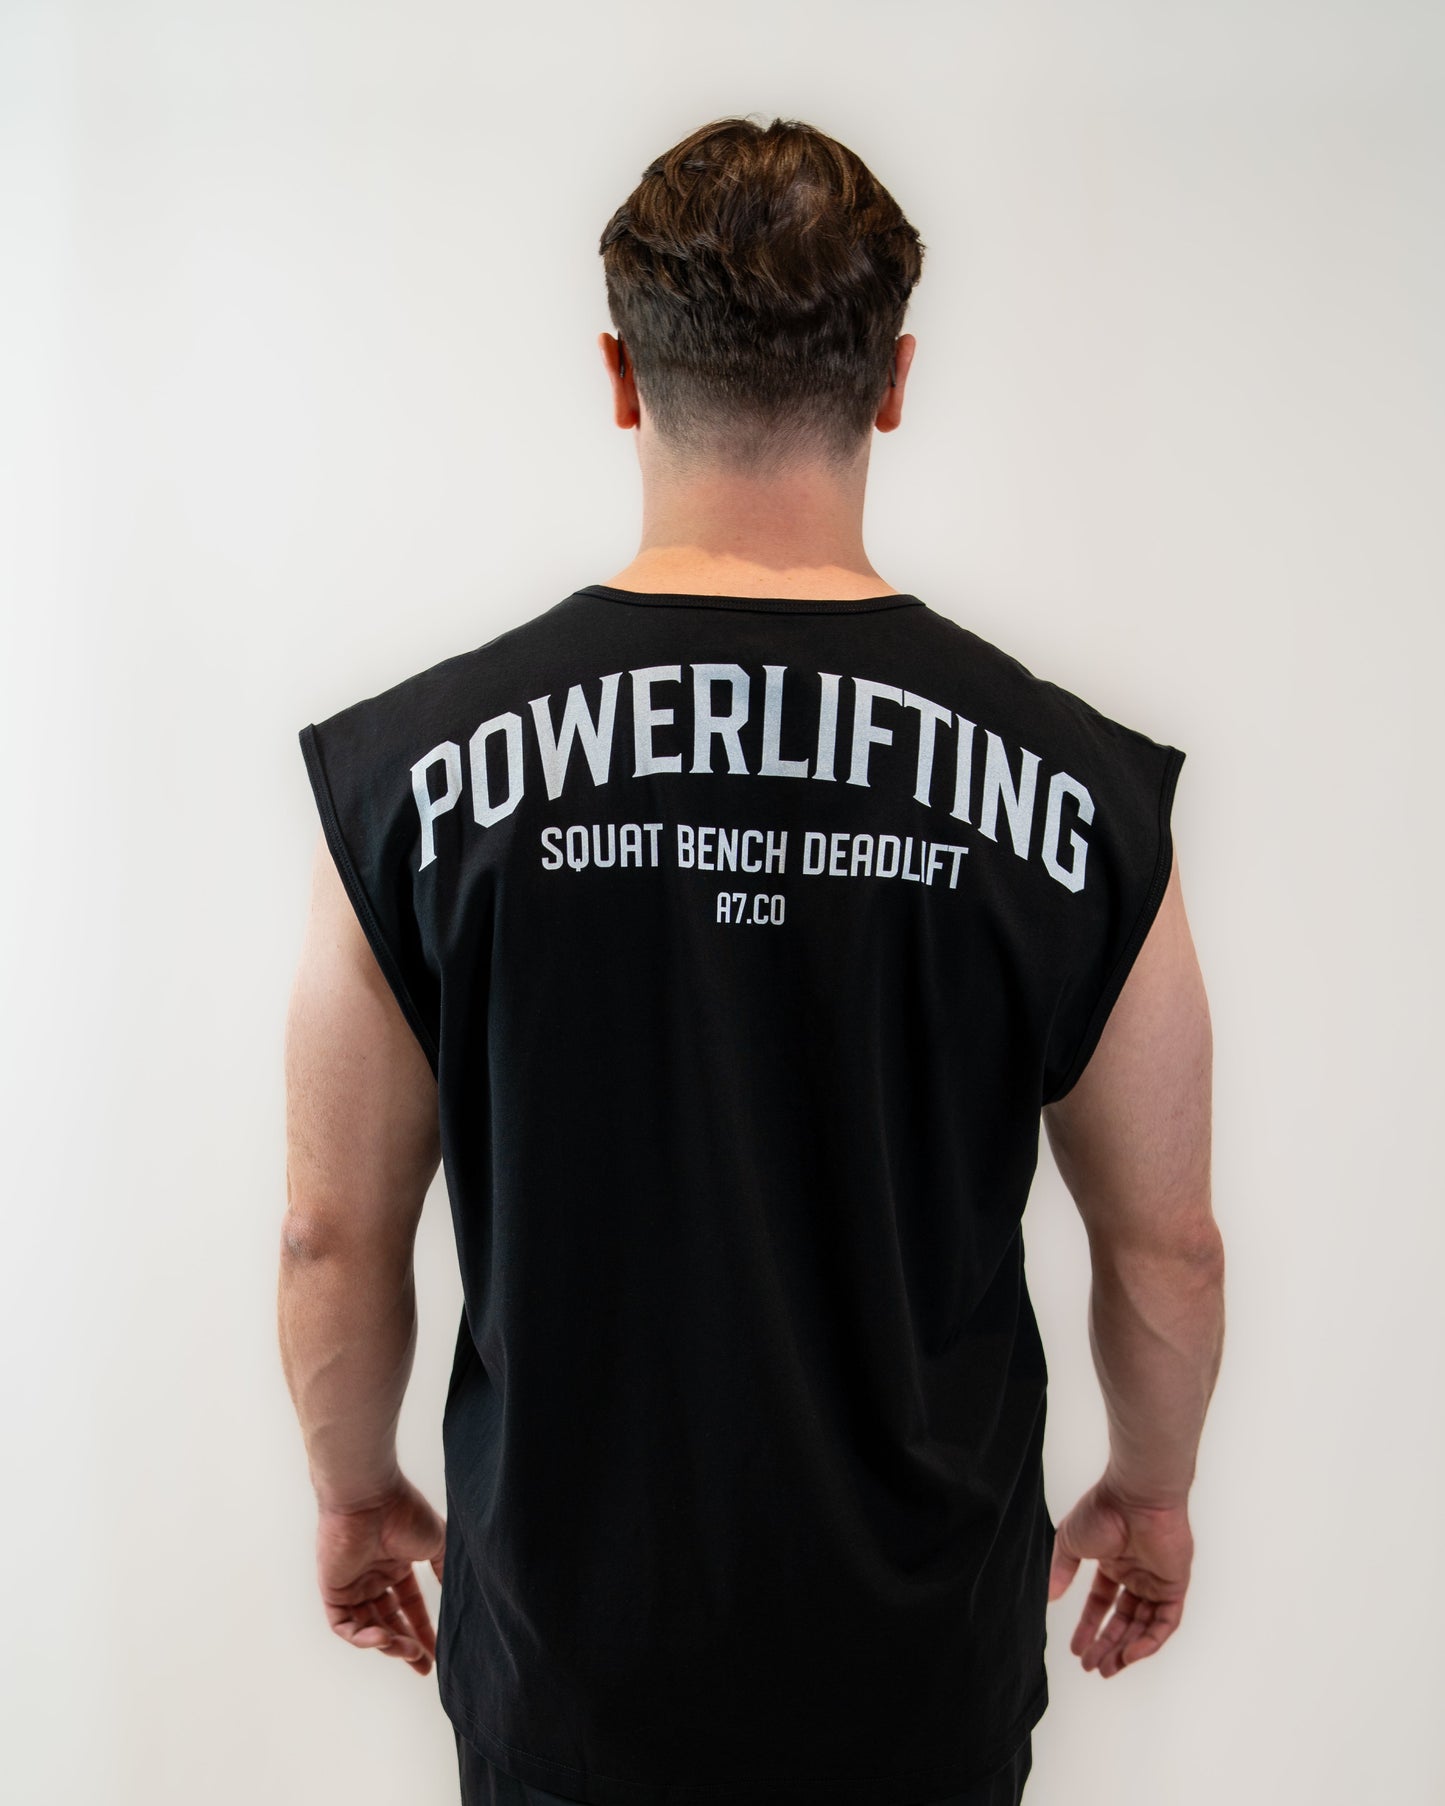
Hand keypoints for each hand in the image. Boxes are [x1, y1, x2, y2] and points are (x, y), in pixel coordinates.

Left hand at [316, 1473, 445, 1676]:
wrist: (370, 1498)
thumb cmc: (404, 1512)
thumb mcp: (437, 1543)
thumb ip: (445, 1570)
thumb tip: (458, 1596)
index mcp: (396, 1564)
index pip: (409, 1605)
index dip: (422, 1629)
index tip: (437, 1652)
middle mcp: (373, 1576)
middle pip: (389, 1621)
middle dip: (407, 1645)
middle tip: (424, 1665)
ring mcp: (352, 1585)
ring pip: (368, 1628)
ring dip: (389, 1643)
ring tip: (410, 1652)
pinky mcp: (332, 1591)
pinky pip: (344, 1625)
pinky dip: (362, 1637)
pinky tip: (384, 1638)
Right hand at [1048, 1475, 1192, 1676]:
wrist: (1134, 1498)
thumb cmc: (1102, 1511)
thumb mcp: (1069, 1542)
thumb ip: (1061, 1570)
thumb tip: (1049, 1598)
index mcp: (1114, 1560)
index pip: (1102, 1602)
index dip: (1089, 1626)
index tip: (1076, 1649)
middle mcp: (1137, 1573)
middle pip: (1123, 1619)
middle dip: (1106, 1645)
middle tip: (1091, 1667)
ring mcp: (1157, 1580)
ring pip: (1144, 1626)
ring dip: (1126, 1649)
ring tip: (1106, 1669)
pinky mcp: (1175, 1586)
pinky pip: (1165, 1622)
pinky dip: (1148, 1642)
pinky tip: (1129, 1655)